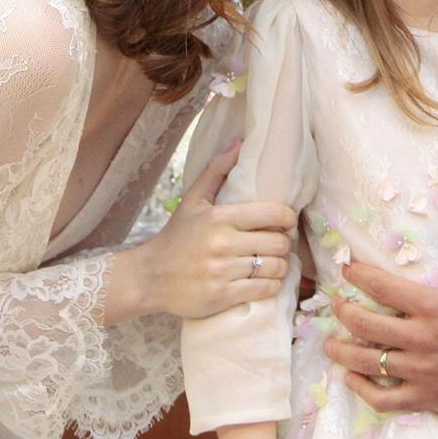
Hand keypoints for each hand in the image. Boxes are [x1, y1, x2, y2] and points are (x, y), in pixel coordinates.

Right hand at [134, 141, 295, 318]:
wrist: (149, 276)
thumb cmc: (176, 236)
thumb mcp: (193, 200)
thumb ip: (217, 170)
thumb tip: (240, 142)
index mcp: (220, 217)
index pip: (273, 214)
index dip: (287, 219)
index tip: (284, 223)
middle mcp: (223, 243)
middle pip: (279, 243)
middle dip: (284, 244)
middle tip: (279, 244)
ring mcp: (222, 272)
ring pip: (274, 267)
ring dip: (280, 266)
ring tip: (273, 263)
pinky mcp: (222, 296)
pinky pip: (263, 290)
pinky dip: (271, 286)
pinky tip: (264, 280)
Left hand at [324, 211, 437, 420]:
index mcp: (436, 306)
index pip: (382, 287)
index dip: (358, 275)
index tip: (347, 268)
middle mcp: (422, 340)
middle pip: (365, 325)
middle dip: (344, 311)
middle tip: (337, 305)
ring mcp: (422, 373)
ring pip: (367, 363)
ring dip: (343, 351)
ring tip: (332, 343)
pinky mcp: (428, 399)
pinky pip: (384, 399)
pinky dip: (363, 389)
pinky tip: (353, 379)